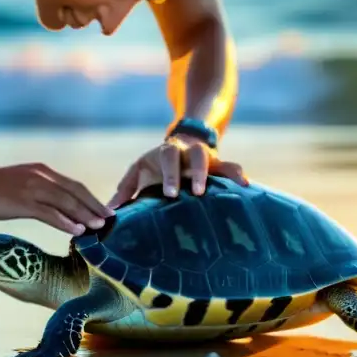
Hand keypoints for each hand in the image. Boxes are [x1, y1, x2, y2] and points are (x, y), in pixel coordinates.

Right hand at [0, 163, 114, 235]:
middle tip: (111, 219)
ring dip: (85, 214)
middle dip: (95, 206)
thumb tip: (58, 205)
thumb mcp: (23, 183)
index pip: (74, 186)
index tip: (104, 210)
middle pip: (76, 192)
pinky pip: (49, 213)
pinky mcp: (23, 202)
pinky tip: (78, 230)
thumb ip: (41, 190)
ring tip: (100, 226)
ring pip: (66, 202)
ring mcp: (33, 189)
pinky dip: (66, 221)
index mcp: (43, 172)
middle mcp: (42, 178)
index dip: (91, 198)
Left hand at [107, 135, 247, 209]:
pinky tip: (246, 185)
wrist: (182, 143)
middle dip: (197, 173)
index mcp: (167, 152)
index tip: (170, 194)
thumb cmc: (156, 165)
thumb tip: (109, 213)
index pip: (167, 158)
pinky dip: (238, 174)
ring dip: (223, 173)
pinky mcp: (220, 165)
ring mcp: (207, 158)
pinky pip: (231, 167)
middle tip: (197, 192)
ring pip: (217, 161)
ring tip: (232, 187)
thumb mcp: (140, 170)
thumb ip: (126, 189)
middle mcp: (189, 152)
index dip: (170, 174)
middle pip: (196, 156)